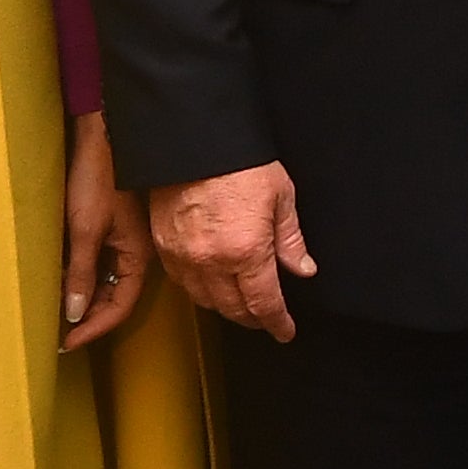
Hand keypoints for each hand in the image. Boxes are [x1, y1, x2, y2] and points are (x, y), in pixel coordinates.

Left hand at [62, 115, 151, 346]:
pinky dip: (78, 277)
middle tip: (58, 334)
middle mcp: (132, 253)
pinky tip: (59, 280)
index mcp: (137, 256)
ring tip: (55, 312)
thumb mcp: (86, 230)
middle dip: (88, 319)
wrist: (101, 135)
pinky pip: (95, 264)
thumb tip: (75, 314)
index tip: (67, 343)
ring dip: (82, 299)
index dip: (94, 329)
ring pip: (103, 282)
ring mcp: (120, 241)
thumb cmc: (98, 178)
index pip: (119, 308)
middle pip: (112, 298)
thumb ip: (81, 274)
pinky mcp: (105, 228)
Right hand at [153, 162, 317, 342]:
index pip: (264, 303)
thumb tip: (303, 269)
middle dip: (253, 319)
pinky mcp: (163, 245)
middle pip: (233, 309)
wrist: (192, 137)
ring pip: (205, 301)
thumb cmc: (240, 161)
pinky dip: (199, 291)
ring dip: (225, 308)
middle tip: (266, 319)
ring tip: (241, 305)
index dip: (277, 322)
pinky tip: (211, 285)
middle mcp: (212, 262)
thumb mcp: (281, 196)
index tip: (285, 331)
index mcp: (246, 252)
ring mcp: (184, 256)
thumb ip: (291, 240)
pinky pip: (182, 283)